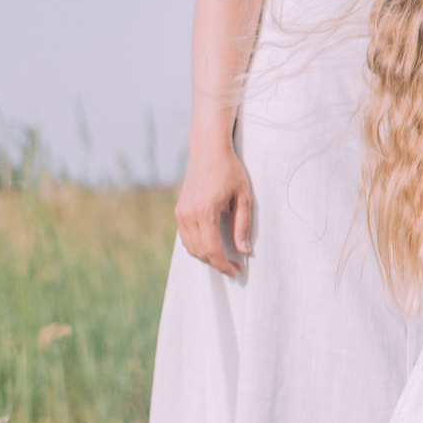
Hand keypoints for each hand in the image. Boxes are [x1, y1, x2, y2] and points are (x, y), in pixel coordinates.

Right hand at [174, 141, 254, 278]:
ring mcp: (180, 212)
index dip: (224, 265)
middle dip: (216, 264)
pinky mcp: (179, 210)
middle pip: (199, 252)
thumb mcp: (244, 196)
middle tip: (233, 268)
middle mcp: (188, 214)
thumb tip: (244, 250)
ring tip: (224, 259)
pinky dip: (197, 246)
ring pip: (190, 246)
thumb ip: (243, 225)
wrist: (208, 150)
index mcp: (205, 212)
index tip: (236, 271)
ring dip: (206, 257)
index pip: (212, 249)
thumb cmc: (230, 170)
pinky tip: (212, 246)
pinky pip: (185, 236)